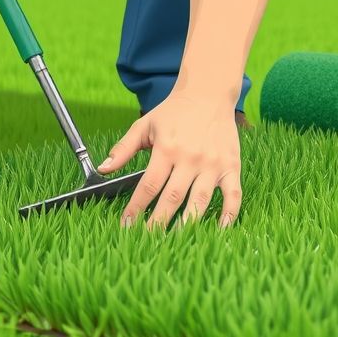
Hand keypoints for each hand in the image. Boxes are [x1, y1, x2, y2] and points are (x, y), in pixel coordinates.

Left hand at [98, 92, 242, 229]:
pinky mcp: (231, 166)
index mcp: (167, 149)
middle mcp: (190, 158)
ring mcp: (213, 164)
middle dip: (157, 223)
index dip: (136, 208)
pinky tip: (220, 230)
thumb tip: (103, 169)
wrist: (209, 93)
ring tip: (174, 243)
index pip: (148, 185)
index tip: (126, 226)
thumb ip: (123, 148)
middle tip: (145, 241)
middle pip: (172, 198)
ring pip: (200, 201)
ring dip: (187, 225)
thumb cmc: (174, 112)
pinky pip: (233, 195)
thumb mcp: (144, 125)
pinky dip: (229, 214)